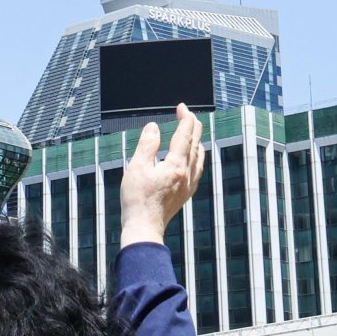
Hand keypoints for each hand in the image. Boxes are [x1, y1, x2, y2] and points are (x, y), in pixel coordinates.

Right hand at [119, 104, 204, 246]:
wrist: (144, 228)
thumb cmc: (137, 200)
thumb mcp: (137, 168)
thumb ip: (147, 145)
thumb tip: (154, 127)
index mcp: (176, 166)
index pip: (184, 135)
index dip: (185, 118)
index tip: (182, 107)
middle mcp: (187, 174)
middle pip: (195, 144)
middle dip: (193, 126)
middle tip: (188, 114)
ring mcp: (188, 185)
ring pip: (199, 157)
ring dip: (197, 141)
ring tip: (192, 133)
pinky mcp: (186, 194)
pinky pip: (198, 169)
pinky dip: (197, 157)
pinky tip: (192, 159)